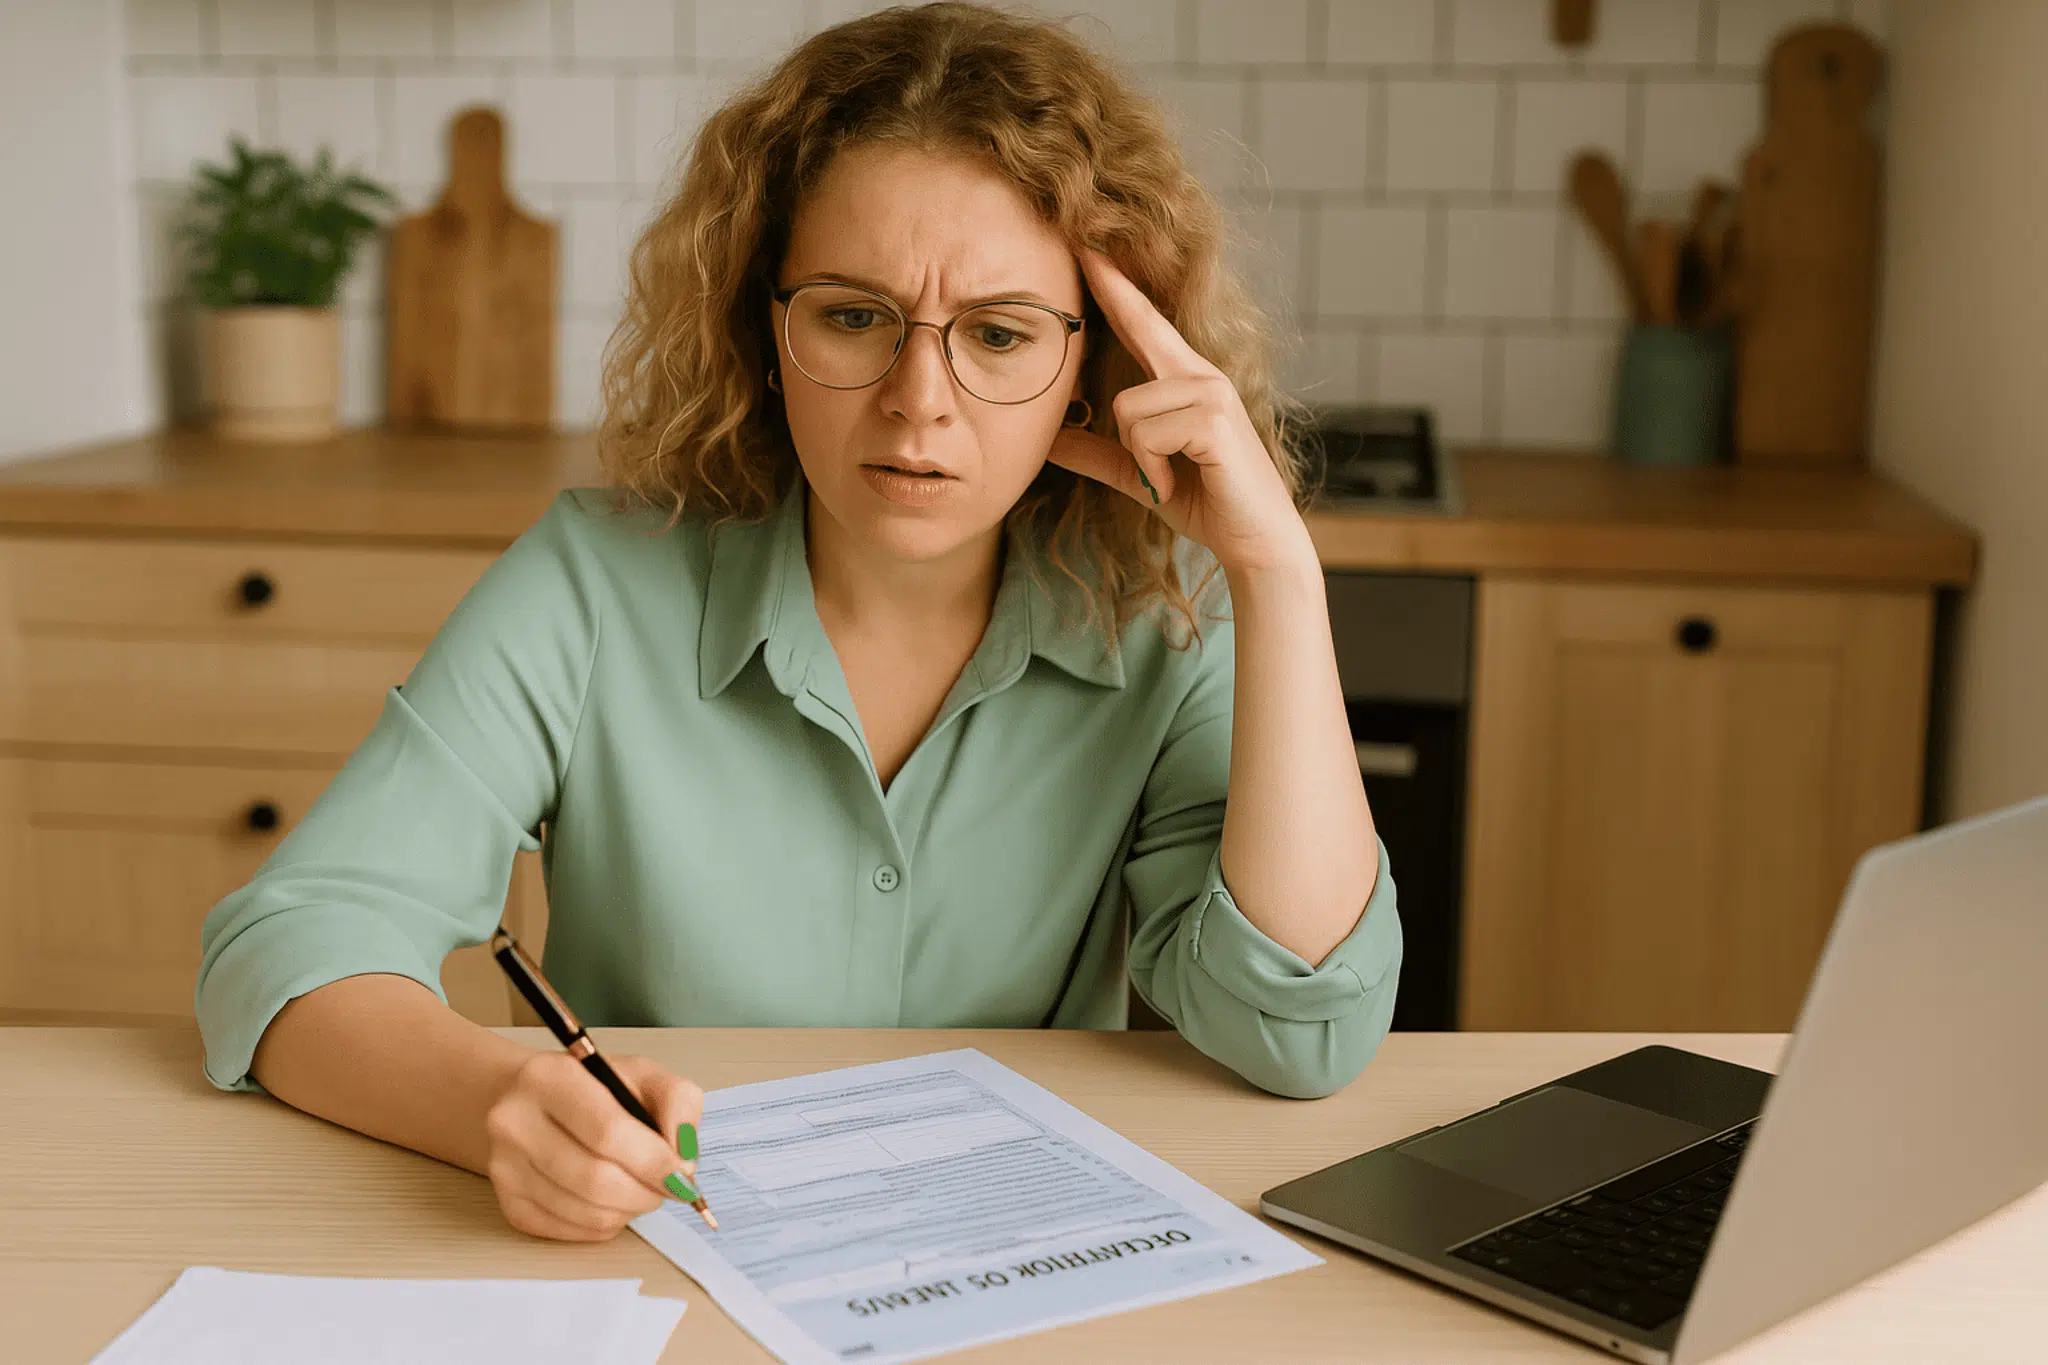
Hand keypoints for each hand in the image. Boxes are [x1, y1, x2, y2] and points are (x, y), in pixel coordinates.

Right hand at [481, 1051, 702, 1241]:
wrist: (532, 1101)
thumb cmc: (594, 1088)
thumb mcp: (644, 1074)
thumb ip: (678, 1104)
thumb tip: (683, 1161)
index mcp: (549, 1076)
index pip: (608, 1131)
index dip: (653, 1161)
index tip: (682, 1176)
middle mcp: (514, 1121)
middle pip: (595, 1179)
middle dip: (645, 1192)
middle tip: (667, 1188)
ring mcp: (504, 1166)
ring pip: (585, 1211)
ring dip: (629, 1209)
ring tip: (639, 1188)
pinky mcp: (508, 1203)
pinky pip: (570, 1231)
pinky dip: (604, 1223)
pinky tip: (611, 1200)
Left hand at [1046, 247, 1311, 573]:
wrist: (1254, 540)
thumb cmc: (1206, 502)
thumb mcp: (1140, 475)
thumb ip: (1098, 454)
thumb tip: (1049, 439)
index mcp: (1185, 380)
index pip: (1143, 321)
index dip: (1115, 284)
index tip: (1088, 246)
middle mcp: (1201, 375)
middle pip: (1140, 326)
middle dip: (1110, 288)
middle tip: (1079, 238)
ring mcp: (1212, 392)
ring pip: (1127, 407)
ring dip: (1138, 455)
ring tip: (1168, 475)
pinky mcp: (1215, 419)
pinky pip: (1145, 434)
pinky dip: (1152, 468)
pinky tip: (1179, 480)